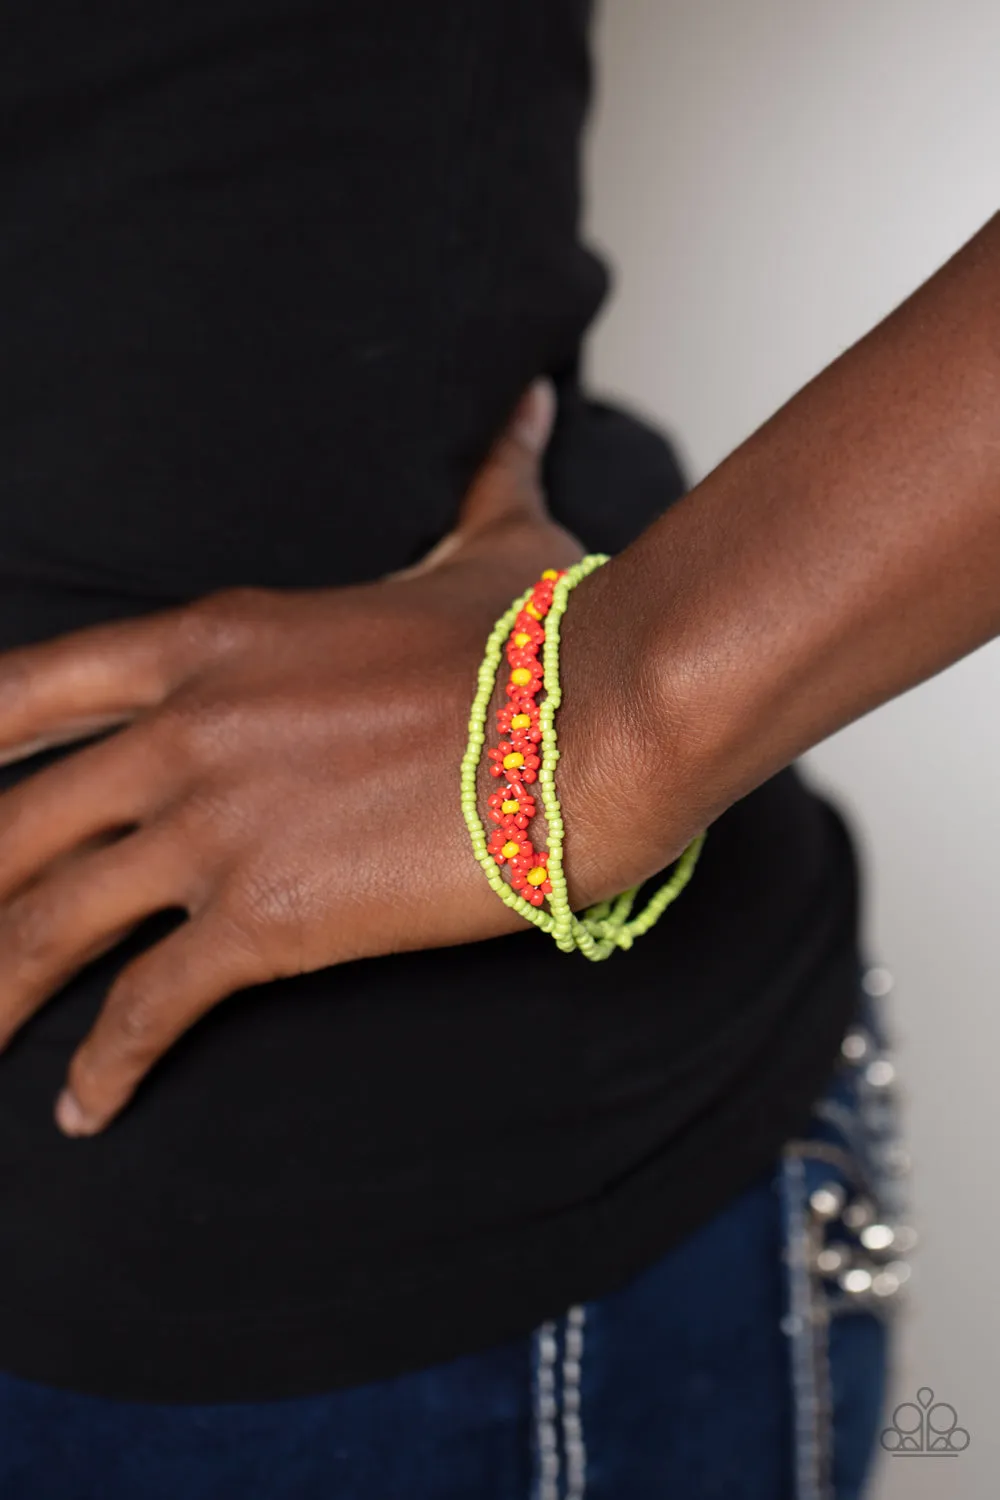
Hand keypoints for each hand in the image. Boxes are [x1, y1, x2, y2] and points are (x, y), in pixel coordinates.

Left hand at [0, 382, 671, 1137]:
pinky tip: (82, 1111)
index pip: (27, 689)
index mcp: (212, 638)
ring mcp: (216, 822)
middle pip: (11, 821)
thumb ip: (479, 476)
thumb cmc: (553, 630)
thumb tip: (527, 405)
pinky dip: (102, 1068)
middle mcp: (186, 727)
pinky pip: (147, 1006)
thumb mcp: (492, 541)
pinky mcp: (267, 914)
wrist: (605, 716)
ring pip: (48, 922)